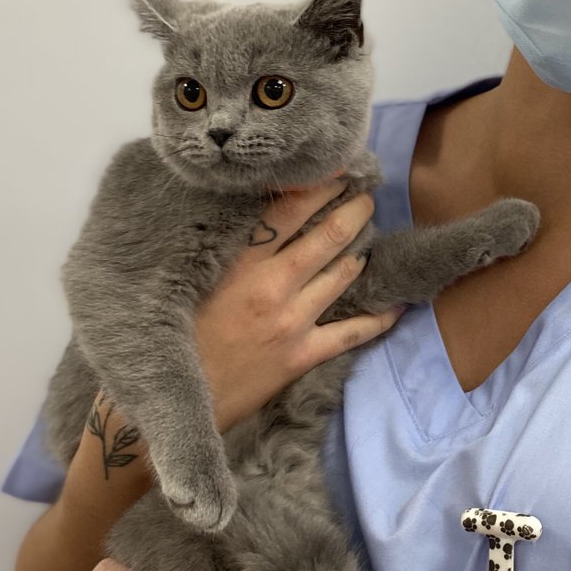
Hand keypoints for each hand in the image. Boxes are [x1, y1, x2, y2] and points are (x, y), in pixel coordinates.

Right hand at [194, 177, 402, 431]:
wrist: (172, 398)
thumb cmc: (175, 335)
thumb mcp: (190, 279)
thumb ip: (224, 249)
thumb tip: (251, 215)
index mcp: (239, 263)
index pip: (289, 209)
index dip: (319, 186)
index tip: (337, 172)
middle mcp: (272, 286)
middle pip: (327, 236)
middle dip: (354, 211)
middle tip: (366, 197)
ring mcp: (292, 321)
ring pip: (342, 274)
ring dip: (361, 252)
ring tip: (371, 236)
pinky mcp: (302, 355)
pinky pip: (353, 332)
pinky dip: (380, 318)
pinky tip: (398, 305)